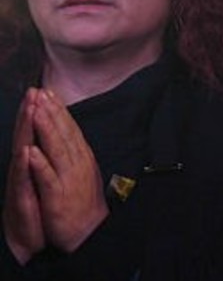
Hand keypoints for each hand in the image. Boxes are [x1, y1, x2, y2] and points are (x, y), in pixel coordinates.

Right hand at [3, 89, 44, 263]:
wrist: (31, 238)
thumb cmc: (38, 206)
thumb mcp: (44, 178)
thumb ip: (45, 158)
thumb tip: (49, 138)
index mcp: (35, 163)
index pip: (37, 133)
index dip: (39, 112)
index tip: (43, 90)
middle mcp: (25, 170)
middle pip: (27, 137)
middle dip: (29, 114)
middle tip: (33, 92)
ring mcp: (22, 183)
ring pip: (23, 153)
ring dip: (25, 132)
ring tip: (29, 110)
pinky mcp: (21, 199)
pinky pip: (23, 180)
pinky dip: (25, 166)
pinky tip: (26, 152)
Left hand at [28, 89, 107, 252]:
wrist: (89, 232)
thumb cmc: (82, 202)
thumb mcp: (82, 171)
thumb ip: (73, 151)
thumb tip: (66, 132)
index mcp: (81, 157)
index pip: (69, 128)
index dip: (58, 110)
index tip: (47, 92)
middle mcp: (77, 164)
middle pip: (63, 133)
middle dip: (51, 112)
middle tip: (40, 92)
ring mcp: (68, 179)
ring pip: (56, 150)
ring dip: (46, 130)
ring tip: (36, 111)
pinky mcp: (58, 197)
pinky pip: (48, 178)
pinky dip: (40, 165)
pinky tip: (32, 151)